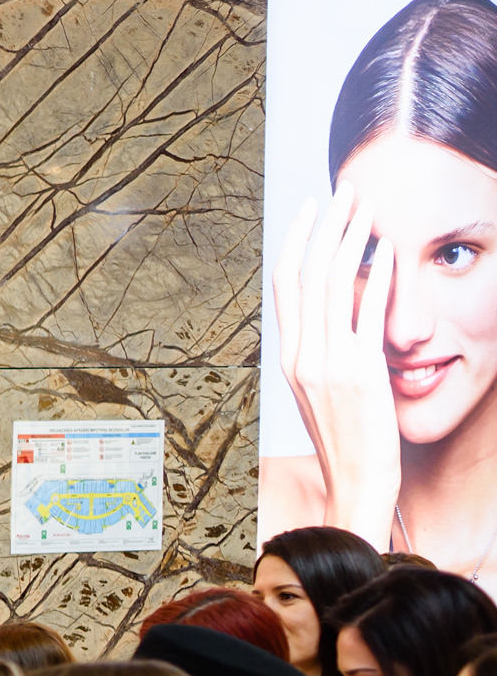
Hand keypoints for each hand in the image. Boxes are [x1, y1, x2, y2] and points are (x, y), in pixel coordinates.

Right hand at [273, 186, 402, 546]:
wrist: (355, 484)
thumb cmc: (347, 442)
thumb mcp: (324, 392)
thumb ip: (326, 352)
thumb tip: (339, 313)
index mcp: (290, 358)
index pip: (285, 285)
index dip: (296, 241)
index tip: (311, 209)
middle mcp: (303, 355)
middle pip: (307, 274)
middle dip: (326, 226)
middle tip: (344, 191)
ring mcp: (328, 363)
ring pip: (332, 285)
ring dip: (351, 240)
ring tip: (367, 208)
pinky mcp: (361, 372)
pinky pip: (366, 315)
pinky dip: (377, 278)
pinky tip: (389, 253)